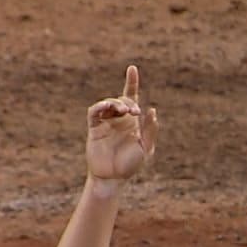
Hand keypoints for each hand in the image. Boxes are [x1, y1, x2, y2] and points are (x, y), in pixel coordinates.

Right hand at [86, 65, 158, 181]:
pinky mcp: (94, 128)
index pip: (131, 97)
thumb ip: (150, 129)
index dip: (131, 82)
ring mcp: (105, 123)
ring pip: (108, 103)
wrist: (114, 178)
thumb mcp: (145, 147)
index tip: (132, 69)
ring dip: (116, 104)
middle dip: (128, 102)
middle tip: (134, 112)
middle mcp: (118, 119)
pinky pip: (95, 112)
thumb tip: (152, 110)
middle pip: (121, 99)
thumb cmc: (130, 165)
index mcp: (132, 122)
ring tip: (124, 111)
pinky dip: (100, 107)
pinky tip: (108, 107)